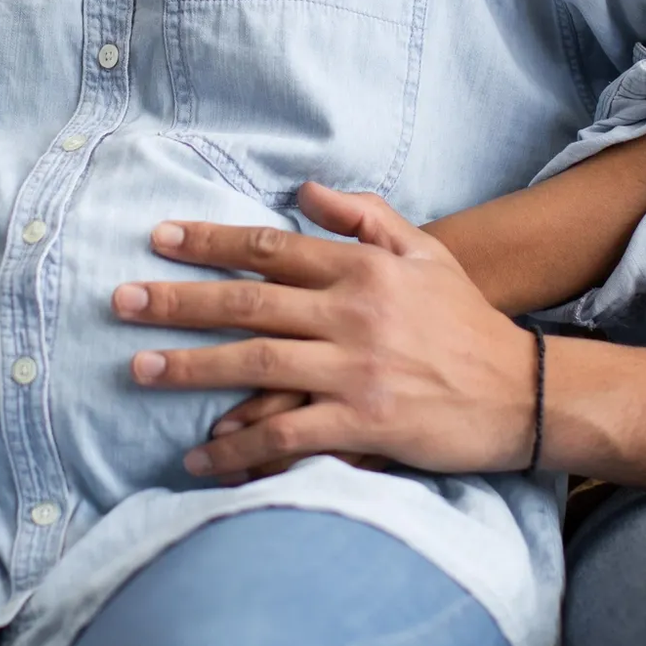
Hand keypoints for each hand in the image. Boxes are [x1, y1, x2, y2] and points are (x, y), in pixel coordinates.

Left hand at [114, 183, 538, 480]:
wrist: (524, 392)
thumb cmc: (468, 322)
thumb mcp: (426, 252)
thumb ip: (365, 216)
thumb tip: (303, 188)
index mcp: (363, 269)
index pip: (272, 247)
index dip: (211, 241)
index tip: (160, 239)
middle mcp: (353, 314)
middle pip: (249, 302)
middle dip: (179, 300)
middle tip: (121, 300)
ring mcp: (356, 371)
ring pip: (256, 364)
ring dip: (191, 368)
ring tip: (139, 370)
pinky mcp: (364, 424)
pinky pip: (285, 437)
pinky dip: (238, 449)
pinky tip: (200, 457)